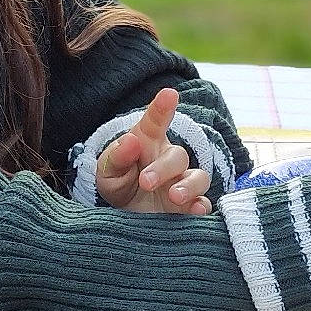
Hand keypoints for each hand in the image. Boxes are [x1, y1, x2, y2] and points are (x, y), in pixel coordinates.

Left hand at [94, 88, 211, 214]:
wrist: (123, 217)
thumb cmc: (118, 185)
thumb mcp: (107, 172)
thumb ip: (116, 158)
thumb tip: (130, 141)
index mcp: (148, 144)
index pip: (155, 123)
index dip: (162, 108)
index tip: (169, 94)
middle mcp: (169, 162)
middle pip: (178, 156)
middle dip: (163, 168)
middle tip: (145, 182)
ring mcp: (181, 183)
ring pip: (199, 178)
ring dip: (189, 186)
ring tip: (174, 196)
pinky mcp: (187, 208)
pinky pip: (203, 204)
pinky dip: (201, 207)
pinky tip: (195, 210)